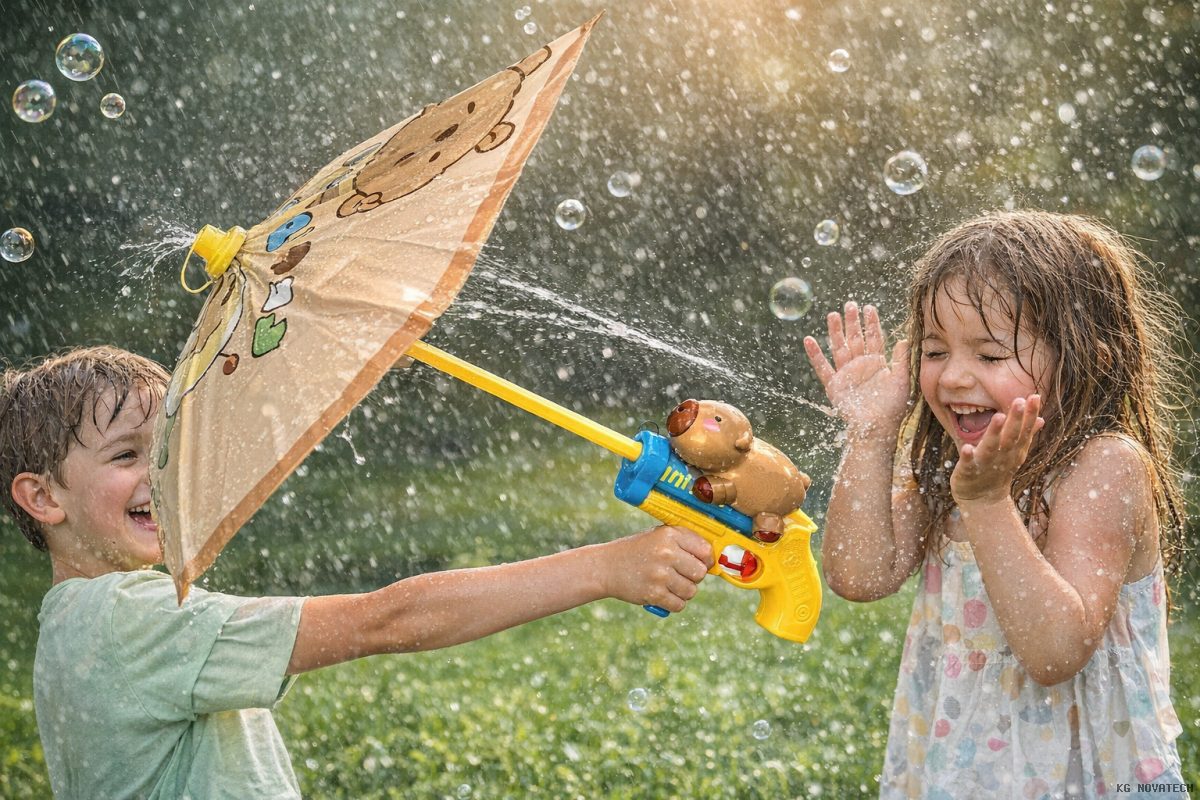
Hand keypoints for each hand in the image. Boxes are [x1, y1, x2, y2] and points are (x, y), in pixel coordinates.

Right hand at [601, 525, 712, 612]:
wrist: (606, 567)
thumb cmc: (637, 551)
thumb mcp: (658, 537)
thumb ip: (684, 543)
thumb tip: (713, 560)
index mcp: (669, 535)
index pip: (705, 550)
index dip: (705, 560)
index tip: (699, 563)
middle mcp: (666, 553)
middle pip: (700, 573)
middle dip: (692, 577)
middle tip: (679, 575)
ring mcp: (660, 574)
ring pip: (691, 591)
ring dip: (682, 592)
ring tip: (668, 584)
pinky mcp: (654, 594)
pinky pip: (679, 605)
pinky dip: (673, 603)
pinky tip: (662, 595)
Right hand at [804, 302, 910, 436]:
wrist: (876, 428)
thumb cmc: (892, 408)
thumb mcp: (901, 381)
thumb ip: (901, 360)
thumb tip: (904, 338)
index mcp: (876, 363)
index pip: (873, 338)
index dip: (871, 323)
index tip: (869, 307)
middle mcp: (860, 366)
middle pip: (854, 339)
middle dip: (852, 322)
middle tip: (850, 304)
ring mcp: (846, 374)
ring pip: (838, 348)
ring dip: (835, 332)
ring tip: (832, 314)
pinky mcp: (834, 385)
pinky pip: (822, 367)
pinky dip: (815, 355)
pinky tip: (809, 340)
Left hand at [951, 395, 1044, 504]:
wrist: (983, 499)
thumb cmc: (998, 470)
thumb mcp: (1015, 453)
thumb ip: (1026, 435)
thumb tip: (1041, 419)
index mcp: (1014, 450)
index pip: (1024, 430)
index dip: (1030, 414)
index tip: (1035, 396)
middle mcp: (1003, 456)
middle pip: (1011, 436)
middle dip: (1016, 419)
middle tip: (1019, 400)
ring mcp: (986, 464)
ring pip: (992, 447)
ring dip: (995, 432)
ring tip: (999, 416)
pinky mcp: (969, 471)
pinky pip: (969, 463)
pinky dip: (969, 456)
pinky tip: (967, 447)